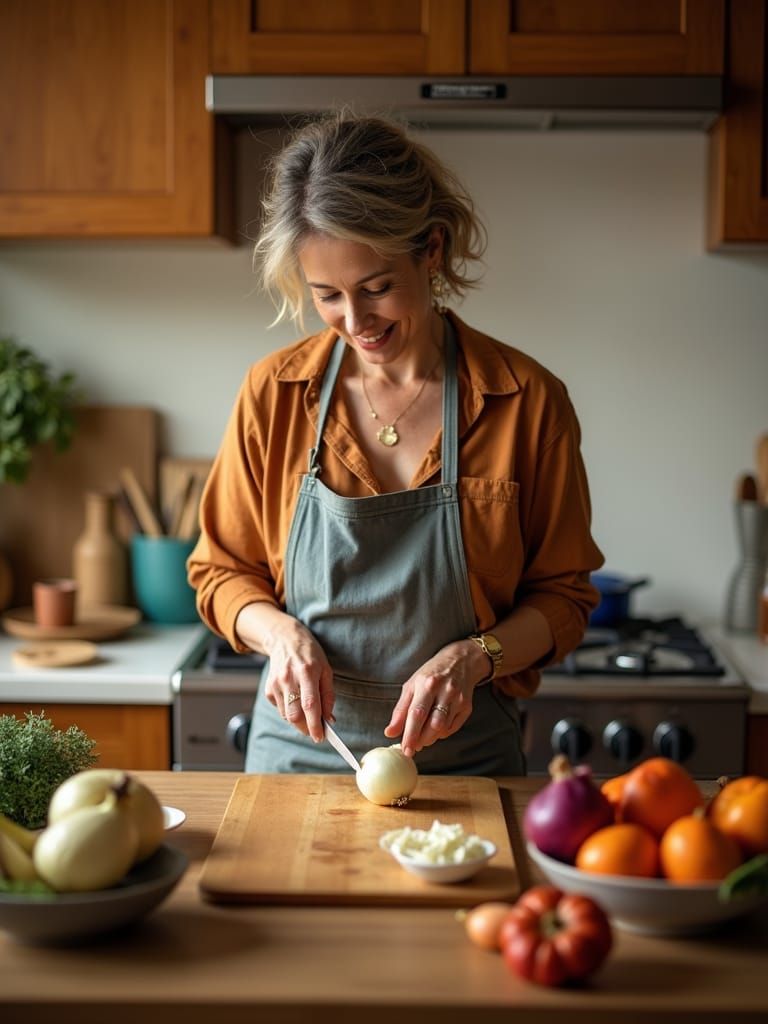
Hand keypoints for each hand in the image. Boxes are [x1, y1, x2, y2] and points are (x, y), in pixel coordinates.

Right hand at [237, 605, 333, 742]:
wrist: (285, 639)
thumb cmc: (310, 654)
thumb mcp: (326, 669)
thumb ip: (328, 695)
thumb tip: (329, 719)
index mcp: (307, 672)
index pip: (310, 705)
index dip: (315, 724)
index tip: (320, 737)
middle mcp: (289, 678)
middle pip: (295, 715)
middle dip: (306, 729)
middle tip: (315, 732)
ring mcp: (276, 683)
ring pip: (287, 715)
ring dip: (298, 721)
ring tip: (307, 713)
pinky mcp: (268, 688)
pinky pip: (279, 709)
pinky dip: (289, 711)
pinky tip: (295, 699)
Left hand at [383, 639, 489, 757]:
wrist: (461, 661)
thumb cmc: (431, 674)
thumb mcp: (412, 685)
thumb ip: (400, 710)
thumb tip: (390, 732)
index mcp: (427, 684)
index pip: (417, 714)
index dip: (410, 734)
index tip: (404, 749)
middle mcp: (445, 691)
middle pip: (432, 724)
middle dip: (420, 740)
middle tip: (411, 748)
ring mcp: (458, 699)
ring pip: (443, 728)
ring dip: (430, 739)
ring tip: (421, 740)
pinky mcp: (467, 707)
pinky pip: (452, 727)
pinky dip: (441, 733)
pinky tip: (434, 730)